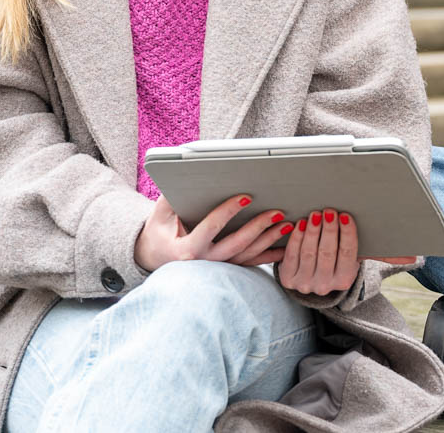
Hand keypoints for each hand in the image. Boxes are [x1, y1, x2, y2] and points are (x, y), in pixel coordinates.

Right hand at [133, 194, 286, 272]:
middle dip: (258, 227)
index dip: (229, 211)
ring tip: (288, 225)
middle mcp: (205, 262)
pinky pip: (250, 264)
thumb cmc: (159, 232)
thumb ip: (171, 197)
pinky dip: (269, 257)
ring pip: (247, 256)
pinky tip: (285, 249)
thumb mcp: (160, 215)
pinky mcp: (226, 270)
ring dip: (269, 240)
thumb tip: (185, 174)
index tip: (247, 196)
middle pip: (236, 244)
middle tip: (278, 212)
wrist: (155, 259)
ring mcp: (217, 268)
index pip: (211, 227)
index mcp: (188, 249)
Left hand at [275, 208, 416, 296]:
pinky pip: (292, 255)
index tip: (346, 215)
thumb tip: (414, 258)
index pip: (348, 254)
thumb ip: (383, 255)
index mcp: (346, 279)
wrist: (309, 276)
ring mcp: (305, 283)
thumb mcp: (357, 257)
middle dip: (329, 229)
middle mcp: (326, 285)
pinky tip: (301, 223)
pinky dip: (297, 238)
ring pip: (310, 253)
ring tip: (316, 214)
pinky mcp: (288, 278)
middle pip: (328, 253)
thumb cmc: (337, 259)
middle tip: (330, 210)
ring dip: (313, 231)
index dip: (347, 234)